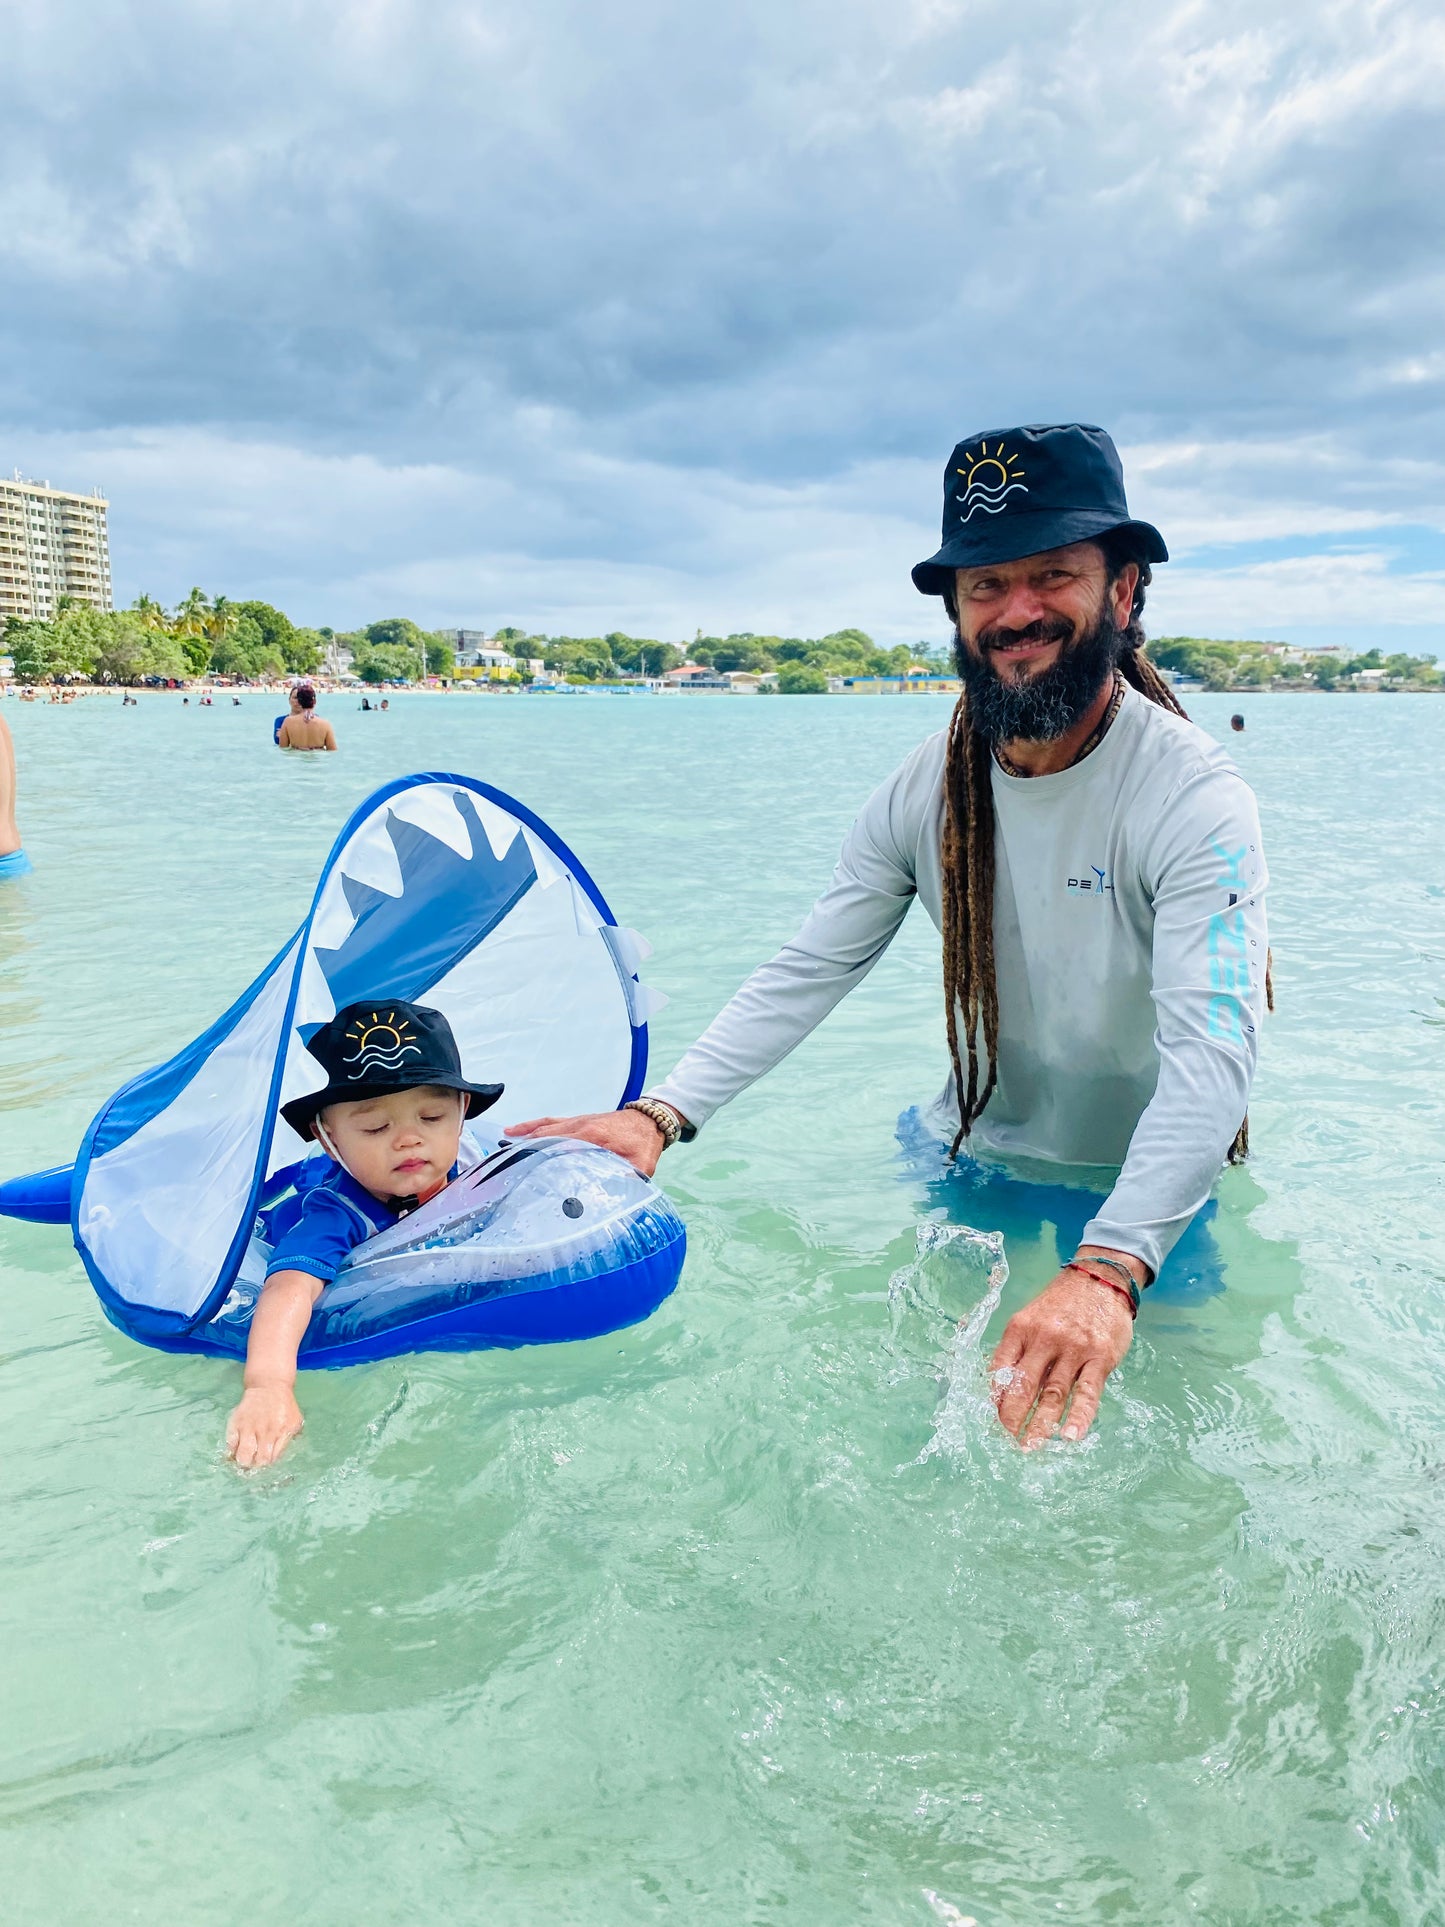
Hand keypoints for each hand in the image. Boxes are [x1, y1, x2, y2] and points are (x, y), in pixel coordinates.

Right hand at [226, 1383, 303, 1467]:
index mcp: (282, 1432)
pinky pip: (230, 1443)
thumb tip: (278, 1458)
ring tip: (244, 1461)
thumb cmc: (284, 1406)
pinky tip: (235, 1450)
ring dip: (243, 1461)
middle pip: (260, 1460)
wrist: (269, 1386)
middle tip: (254, 1466)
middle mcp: (266, 1431)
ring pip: (243, 1455)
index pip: (273, 1458)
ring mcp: (249, 1427)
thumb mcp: (295, 1421)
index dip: (268, 1465)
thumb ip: (289, 1439)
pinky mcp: (236, 1422)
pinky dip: (232, 1450)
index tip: (265, 1466)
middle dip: (256, 1467)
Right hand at [505, 1108, 668, 1176]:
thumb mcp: (641, 1165)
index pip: (560, 1144)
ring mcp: (576, 1121)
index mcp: (593, 1136)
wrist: (650, 1120)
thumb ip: (629, 1178)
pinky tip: (513, 1131)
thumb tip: (613, 1197)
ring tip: (501, 1150)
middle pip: (545, 1136)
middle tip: (502, 1165)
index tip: (522, 1169)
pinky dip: (531, 1126)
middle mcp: (580, 1125)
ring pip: (544, 1128)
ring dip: (523, 1138)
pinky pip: (549, 1122)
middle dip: (524, 1149)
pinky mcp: (576, 1121)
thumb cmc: (644, 1143)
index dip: (540, 1155)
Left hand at [989, 1251, 1141, 1448]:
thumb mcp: (1030, 1318)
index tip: (987, 1423)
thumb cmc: (1061, 1305)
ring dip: (1040, 1426)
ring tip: (1029, 1449)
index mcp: (1020, 1329)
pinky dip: (1079, 1417)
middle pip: (1023, 1386)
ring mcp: (1073, 1349)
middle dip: (1011, 1418)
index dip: (992, 1399)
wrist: (1101, 1278)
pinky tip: (1070, 1437)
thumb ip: (1017, 1350)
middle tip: (1004, 1444)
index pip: (1000, 1369)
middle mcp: (1044, 1339)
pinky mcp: (1100, 1357)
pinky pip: (1087, 1392)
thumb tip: (1000, 1390)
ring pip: (1053, 1394)